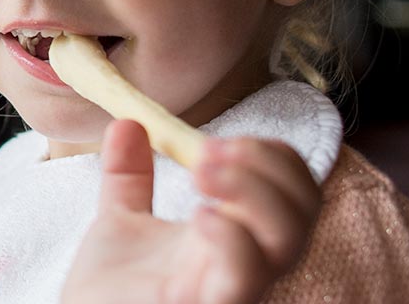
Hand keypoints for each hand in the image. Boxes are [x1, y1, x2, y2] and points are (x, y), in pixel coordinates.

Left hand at [62, 121, 321, 303]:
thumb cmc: (105, 291)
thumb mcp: (118, 222)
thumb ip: (128, 175)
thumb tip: (127, 122)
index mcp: (232, 239)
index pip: (290, 192)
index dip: (273, 157)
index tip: (219, 141)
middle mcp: (243, 265)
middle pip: (303, 212)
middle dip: (269, 166)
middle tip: (209, 151)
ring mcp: (230, 290)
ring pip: (288, 243)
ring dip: (254, 192)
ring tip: (201, 174)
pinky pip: (243, 279)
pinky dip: (232, 239)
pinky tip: (199, 217)